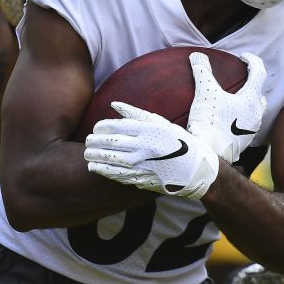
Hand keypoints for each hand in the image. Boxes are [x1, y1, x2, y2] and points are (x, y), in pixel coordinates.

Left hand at [84, 102, 219, 199]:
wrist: (196, 169)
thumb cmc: (178, 142)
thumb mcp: (161, 123)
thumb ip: (136, 113)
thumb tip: (114, 104)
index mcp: (149, 130)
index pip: (117, 126)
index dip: (101, 127)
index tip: (95, 128)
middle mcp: (144, 147)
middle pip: (111, 143)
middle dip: (94, 142)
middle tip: (87, 141)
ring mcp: (142, 165)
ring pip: (111, 160)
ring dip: (95, 157)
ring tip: (87, 153)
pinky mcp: (142, 179)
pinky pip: (117, 175)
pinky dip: (103, 171)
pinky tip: (94, 167)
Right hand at [187, 52, 266, 163]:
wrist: (209, 155)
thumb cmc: (210, 122)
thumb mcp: (205, 93)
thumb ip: (202, 71)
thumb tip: (197, 56)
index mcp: (251, 100)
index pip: (259, 73)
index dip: (252, 61)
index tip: (243, 57)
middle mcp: (256, 115)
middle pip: (259, 95)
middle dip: (252, 85)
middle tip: (241, 80)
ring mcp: (251, 131)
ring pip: (255, 112)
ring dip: (247, 104)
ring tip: (233, 101)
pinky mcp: (243, 143)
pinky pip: (245, 126)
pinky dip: (239, 119)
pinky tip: (226, 120)